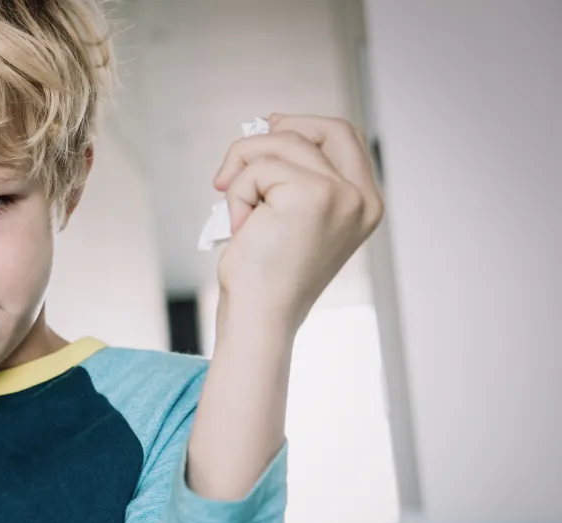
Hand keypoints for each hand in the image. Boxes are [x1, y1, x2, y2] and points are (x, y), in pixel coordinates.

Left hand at [212, 113, 384, 330]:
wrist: (260, 316)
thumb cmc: (267, 276)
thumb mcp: (291, 217)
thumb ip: (295, 175)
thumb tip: (271, 127)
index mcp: (364, 203)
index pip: (345, 137)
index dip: (305, 126)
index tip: (270, 129)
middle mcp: (361, 198)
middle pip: (325, 127)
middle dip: (277, 132)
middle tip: (239, 160)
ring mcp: (340, 194)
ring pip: (282, 143)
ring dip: (244, 174)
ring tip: (240, 216)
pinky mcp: (312, 195)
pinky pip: (258, 168)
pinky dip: (237, 193)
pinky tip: (242, 226)